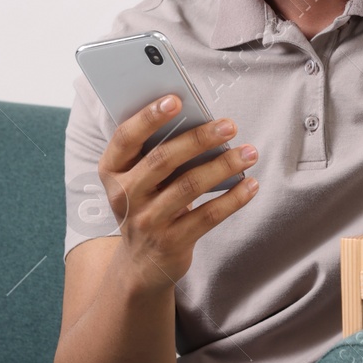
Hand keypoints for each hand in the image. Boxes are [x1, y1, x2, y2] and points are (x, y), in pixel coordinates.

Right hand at [96, 95, 258, 288]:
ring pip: (189, 186)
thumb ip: (157, 151)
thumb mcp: (139, 178)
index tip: (176, 99)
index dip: (149, 116)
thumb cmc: (147, 203)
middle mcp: (124, 195)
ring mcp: (146, 221)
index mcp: (112, 170)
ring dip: (223, 165)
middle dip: (199, 138)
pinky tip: (250, 184)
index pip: (125, 137)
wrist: (140, 263)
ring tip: (249, 152)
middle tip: (228, 124)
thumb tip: (200, 121)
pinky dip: (233, 198)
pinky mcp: (171, 242)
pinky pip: (207, 216)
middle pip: (163, 159)